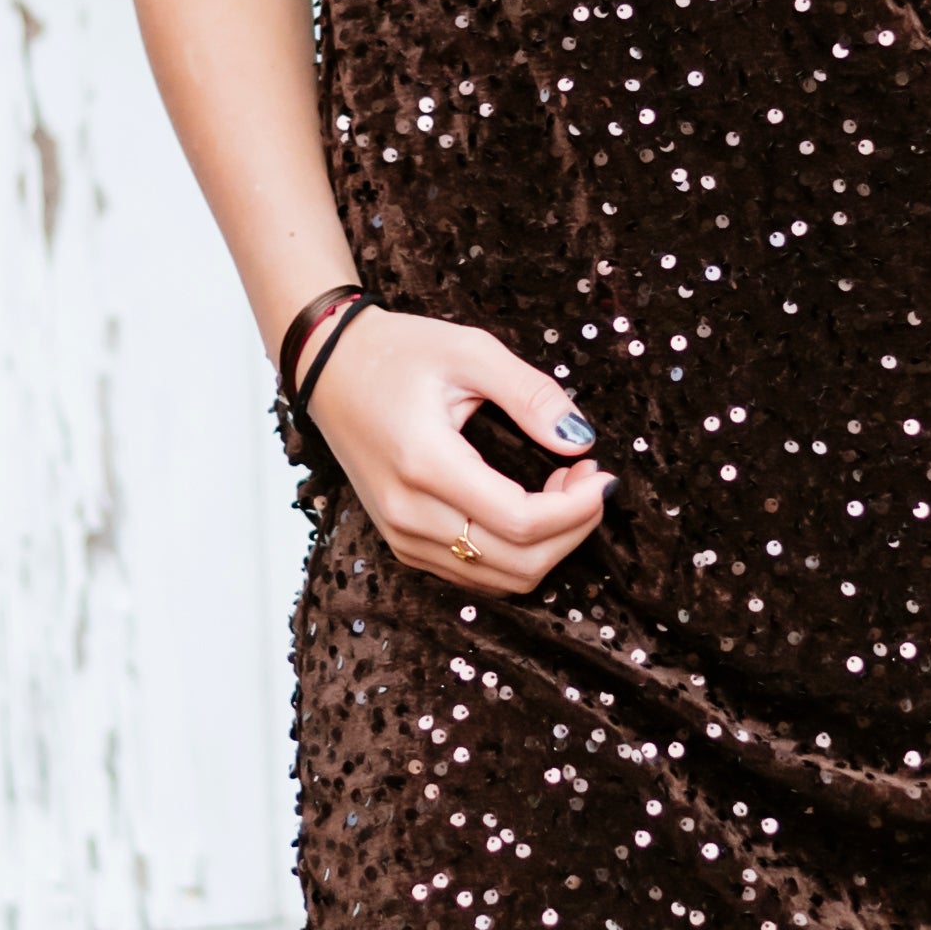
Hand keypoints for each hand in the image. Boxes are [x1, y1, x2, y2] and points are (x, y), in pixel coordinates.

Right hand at [308, 308, 607, 593]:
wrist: (328, 367)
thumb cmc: (396, 352)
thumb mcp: (470, 351)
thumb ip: (531, 394)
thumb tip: (580, 440)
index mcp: (425, 464)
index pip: (521, 522)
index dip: (577, 509)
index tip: (601, 474)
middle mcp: (408, 514)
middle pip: (518, 563)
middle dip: (572, 529)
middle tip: (589, 478)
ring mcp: (402, 535)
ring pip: (500, 578)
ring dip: (548, 543)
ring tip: (563, 486)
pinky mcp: (403, 543)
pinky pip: (476, 573)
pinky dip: (517, 551)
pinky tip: (530, 505)